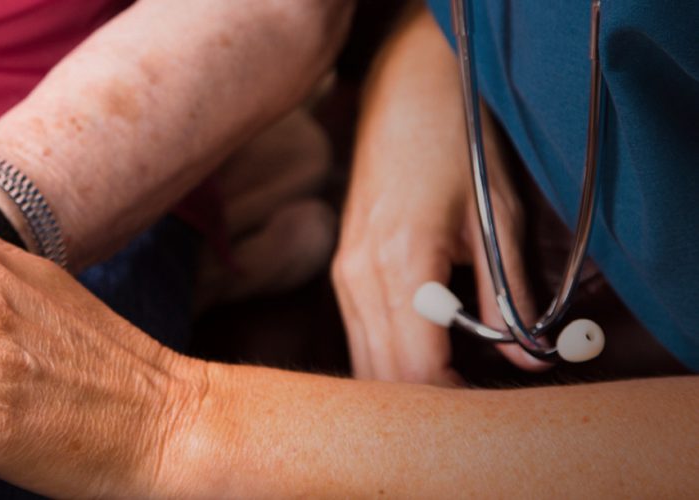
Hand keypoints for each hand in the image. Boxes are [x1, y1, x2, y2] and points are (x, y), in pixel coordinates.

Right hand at [331, 8, 545, 384]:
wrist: (404, 92)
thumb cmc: (456, 143)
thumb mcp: (497, 215)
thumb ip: (508, 291)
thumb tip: (526, 356)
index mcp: (401, 263)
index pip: (416, 368)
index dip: (452, 400)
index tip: (487, 410)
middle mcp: (360, 276)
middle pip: (382, 376)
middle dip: (426, 402)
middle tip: (473, 408)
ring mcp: (344, 273)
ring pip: (363, 361)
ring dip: (405, 383)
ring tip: (454, 384)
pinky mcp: (343, 268)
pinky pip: (359, 335)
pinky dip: (389, 357)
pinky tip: (425, 353)